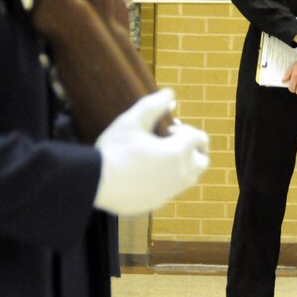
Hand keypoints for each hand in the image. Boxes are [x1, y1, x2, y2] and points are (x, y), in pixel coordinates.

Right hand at [93, 89, 209, 215]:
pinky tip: (143, 173)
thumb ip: (154, 105)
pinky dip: (166, 180)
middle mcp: (180, 174)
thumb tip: (169, 93)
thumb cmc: (115, 149)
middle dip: (192, 150)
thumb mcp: (133, 121)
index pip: (200, 139)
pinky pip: (170, 190)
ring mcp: (169, 192)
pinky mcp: (157, 203)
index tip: (169, 130)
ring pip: (188, 177)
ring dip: (181, 165)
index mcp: (178, 152)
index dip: (188, 130)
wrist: (94, 182)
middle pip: (201, 161)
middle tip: (169, 143)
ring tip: (157, 156)